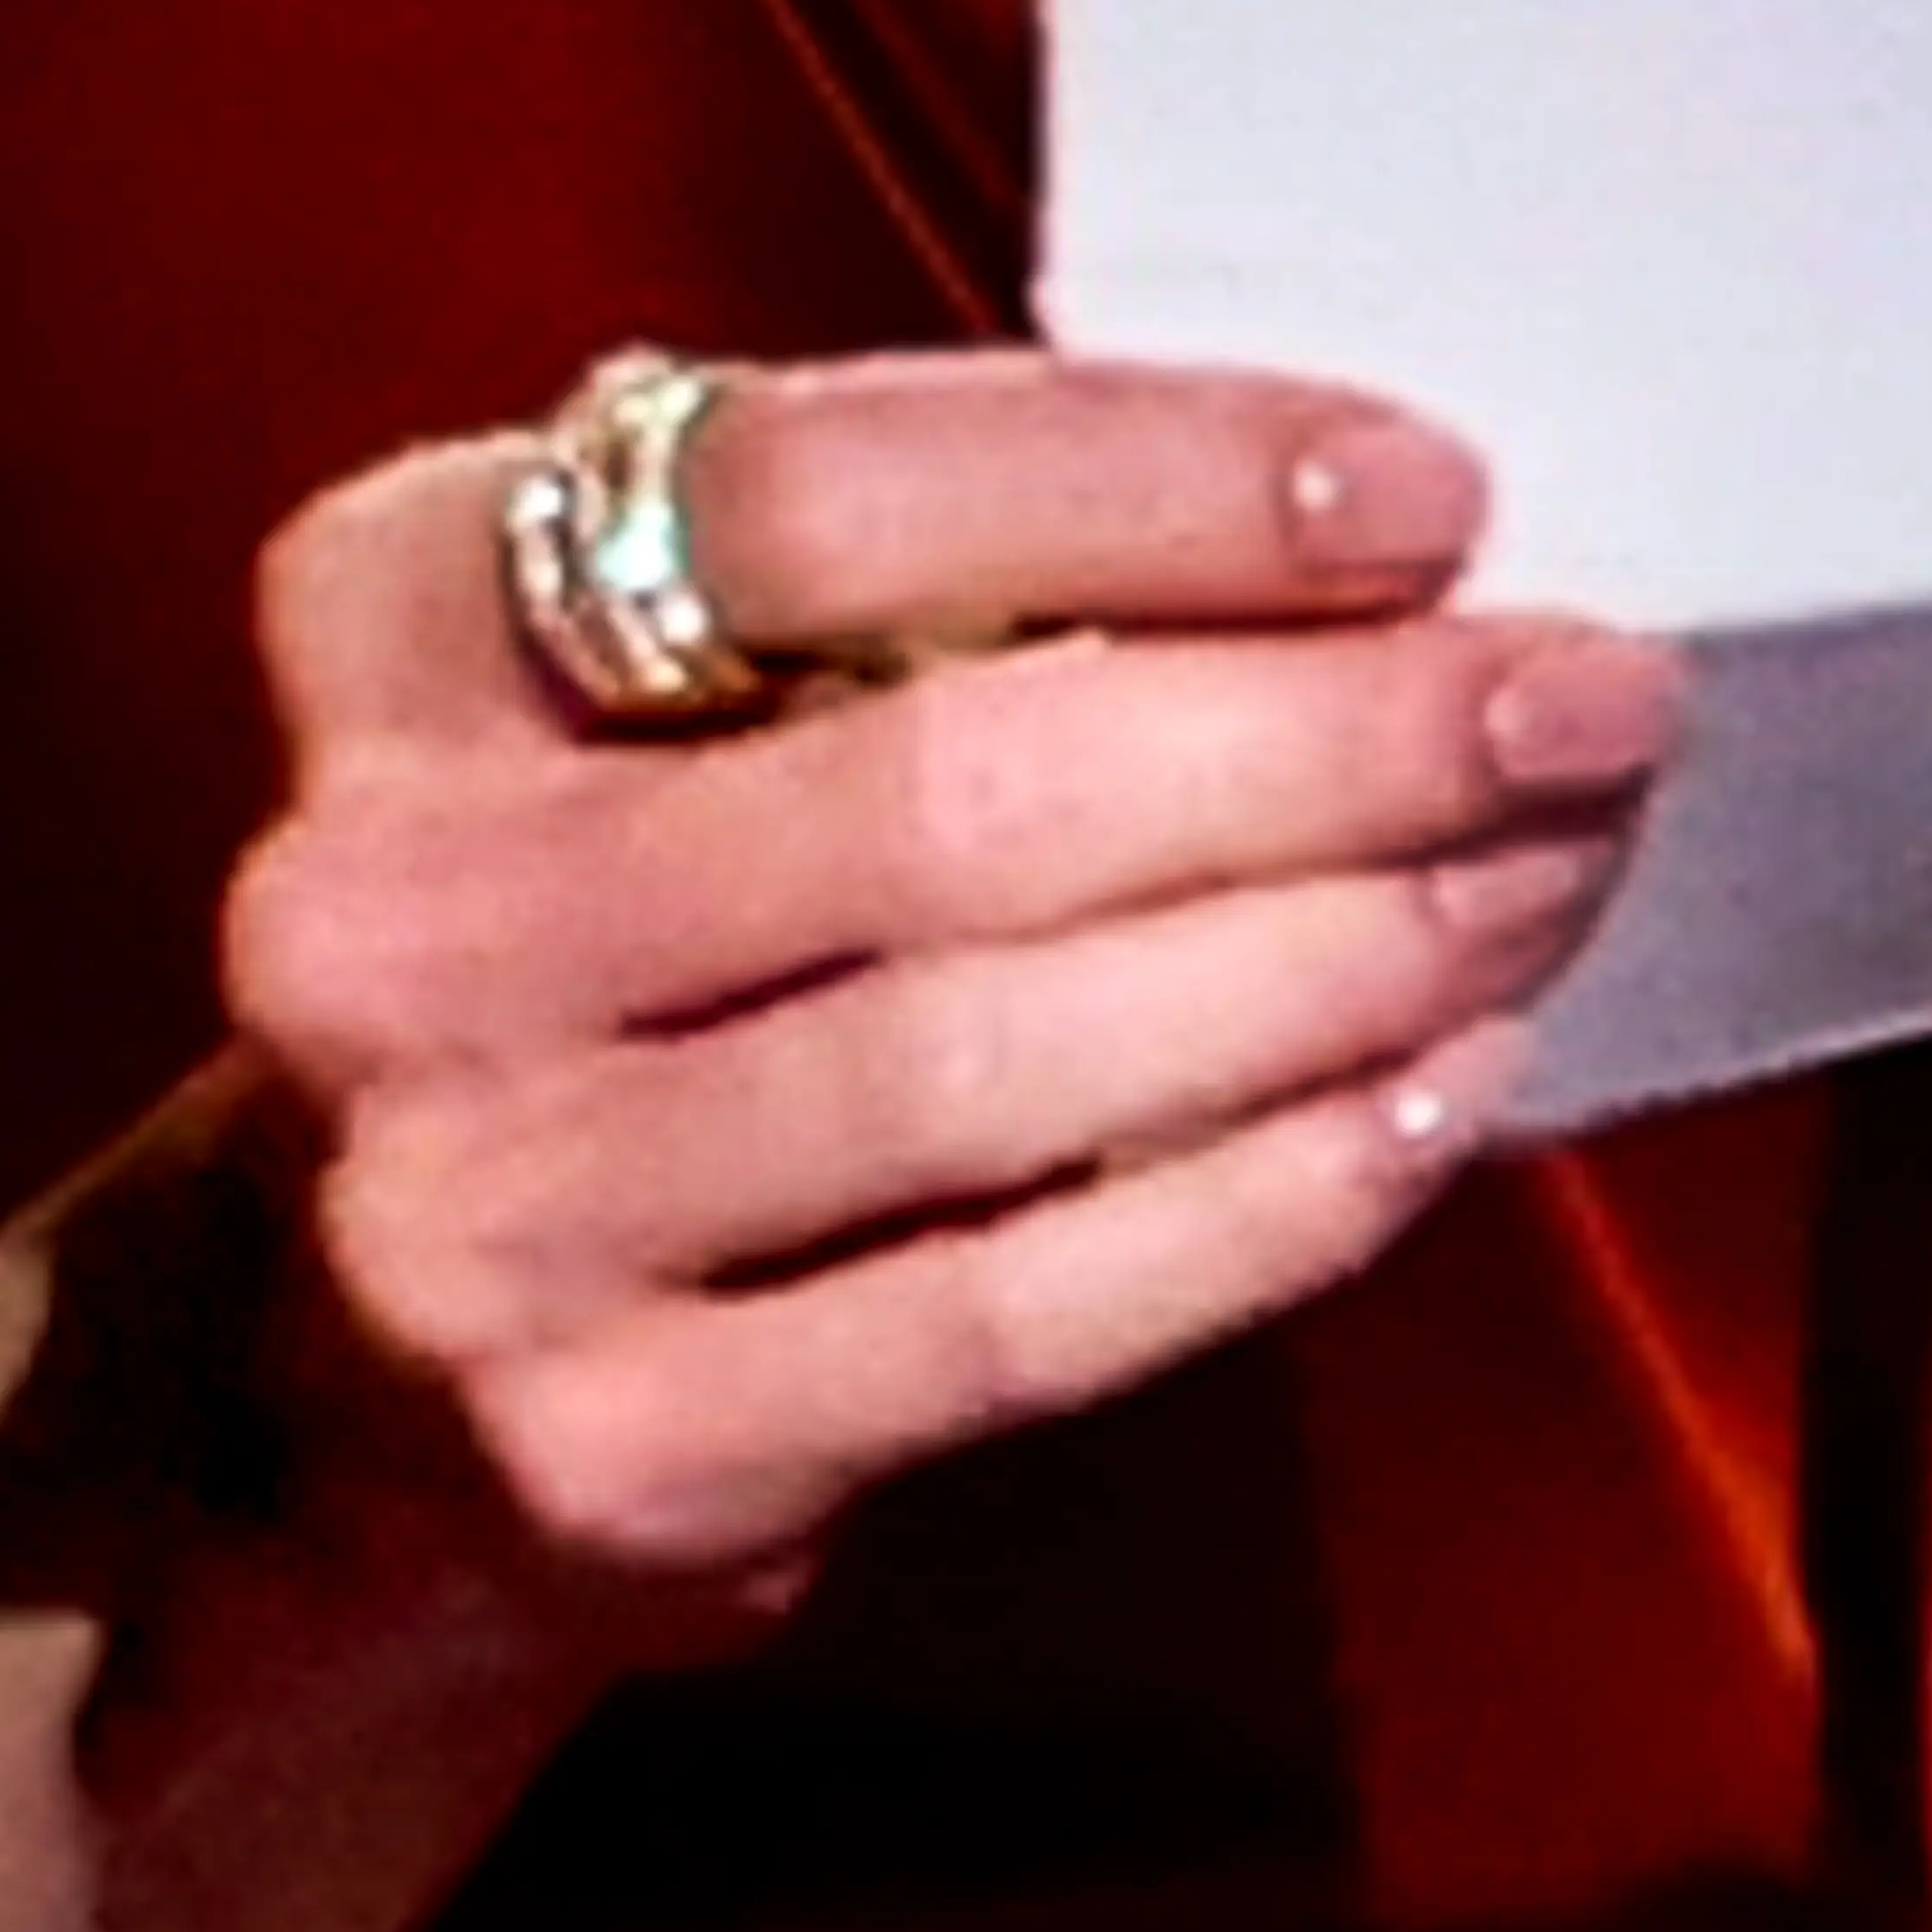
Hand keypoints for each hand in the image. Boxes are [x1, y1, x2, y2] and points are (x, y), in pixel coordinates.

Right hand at [220, 352, 1680, 1650]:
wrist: (347, 1375)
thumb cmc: (622, 940)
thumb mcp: (664, 702)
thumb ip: (920, 595)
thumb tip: (1380, 549)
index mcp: (399, 620)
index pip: (824, 493)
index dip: (1162, 484)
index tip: (1435, 495)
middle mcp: (390, 908)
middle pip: (951, 791)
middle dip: (1331, 737)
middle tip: (1584, 698)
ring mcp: (477, 1200)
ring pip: (999, 1059)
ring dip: (1337, 960)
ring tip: (1544, 879)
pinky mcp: (607, 1447)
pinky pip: (1011, 1313)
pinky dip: (1259, 1204)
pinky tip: (1435, 1106)